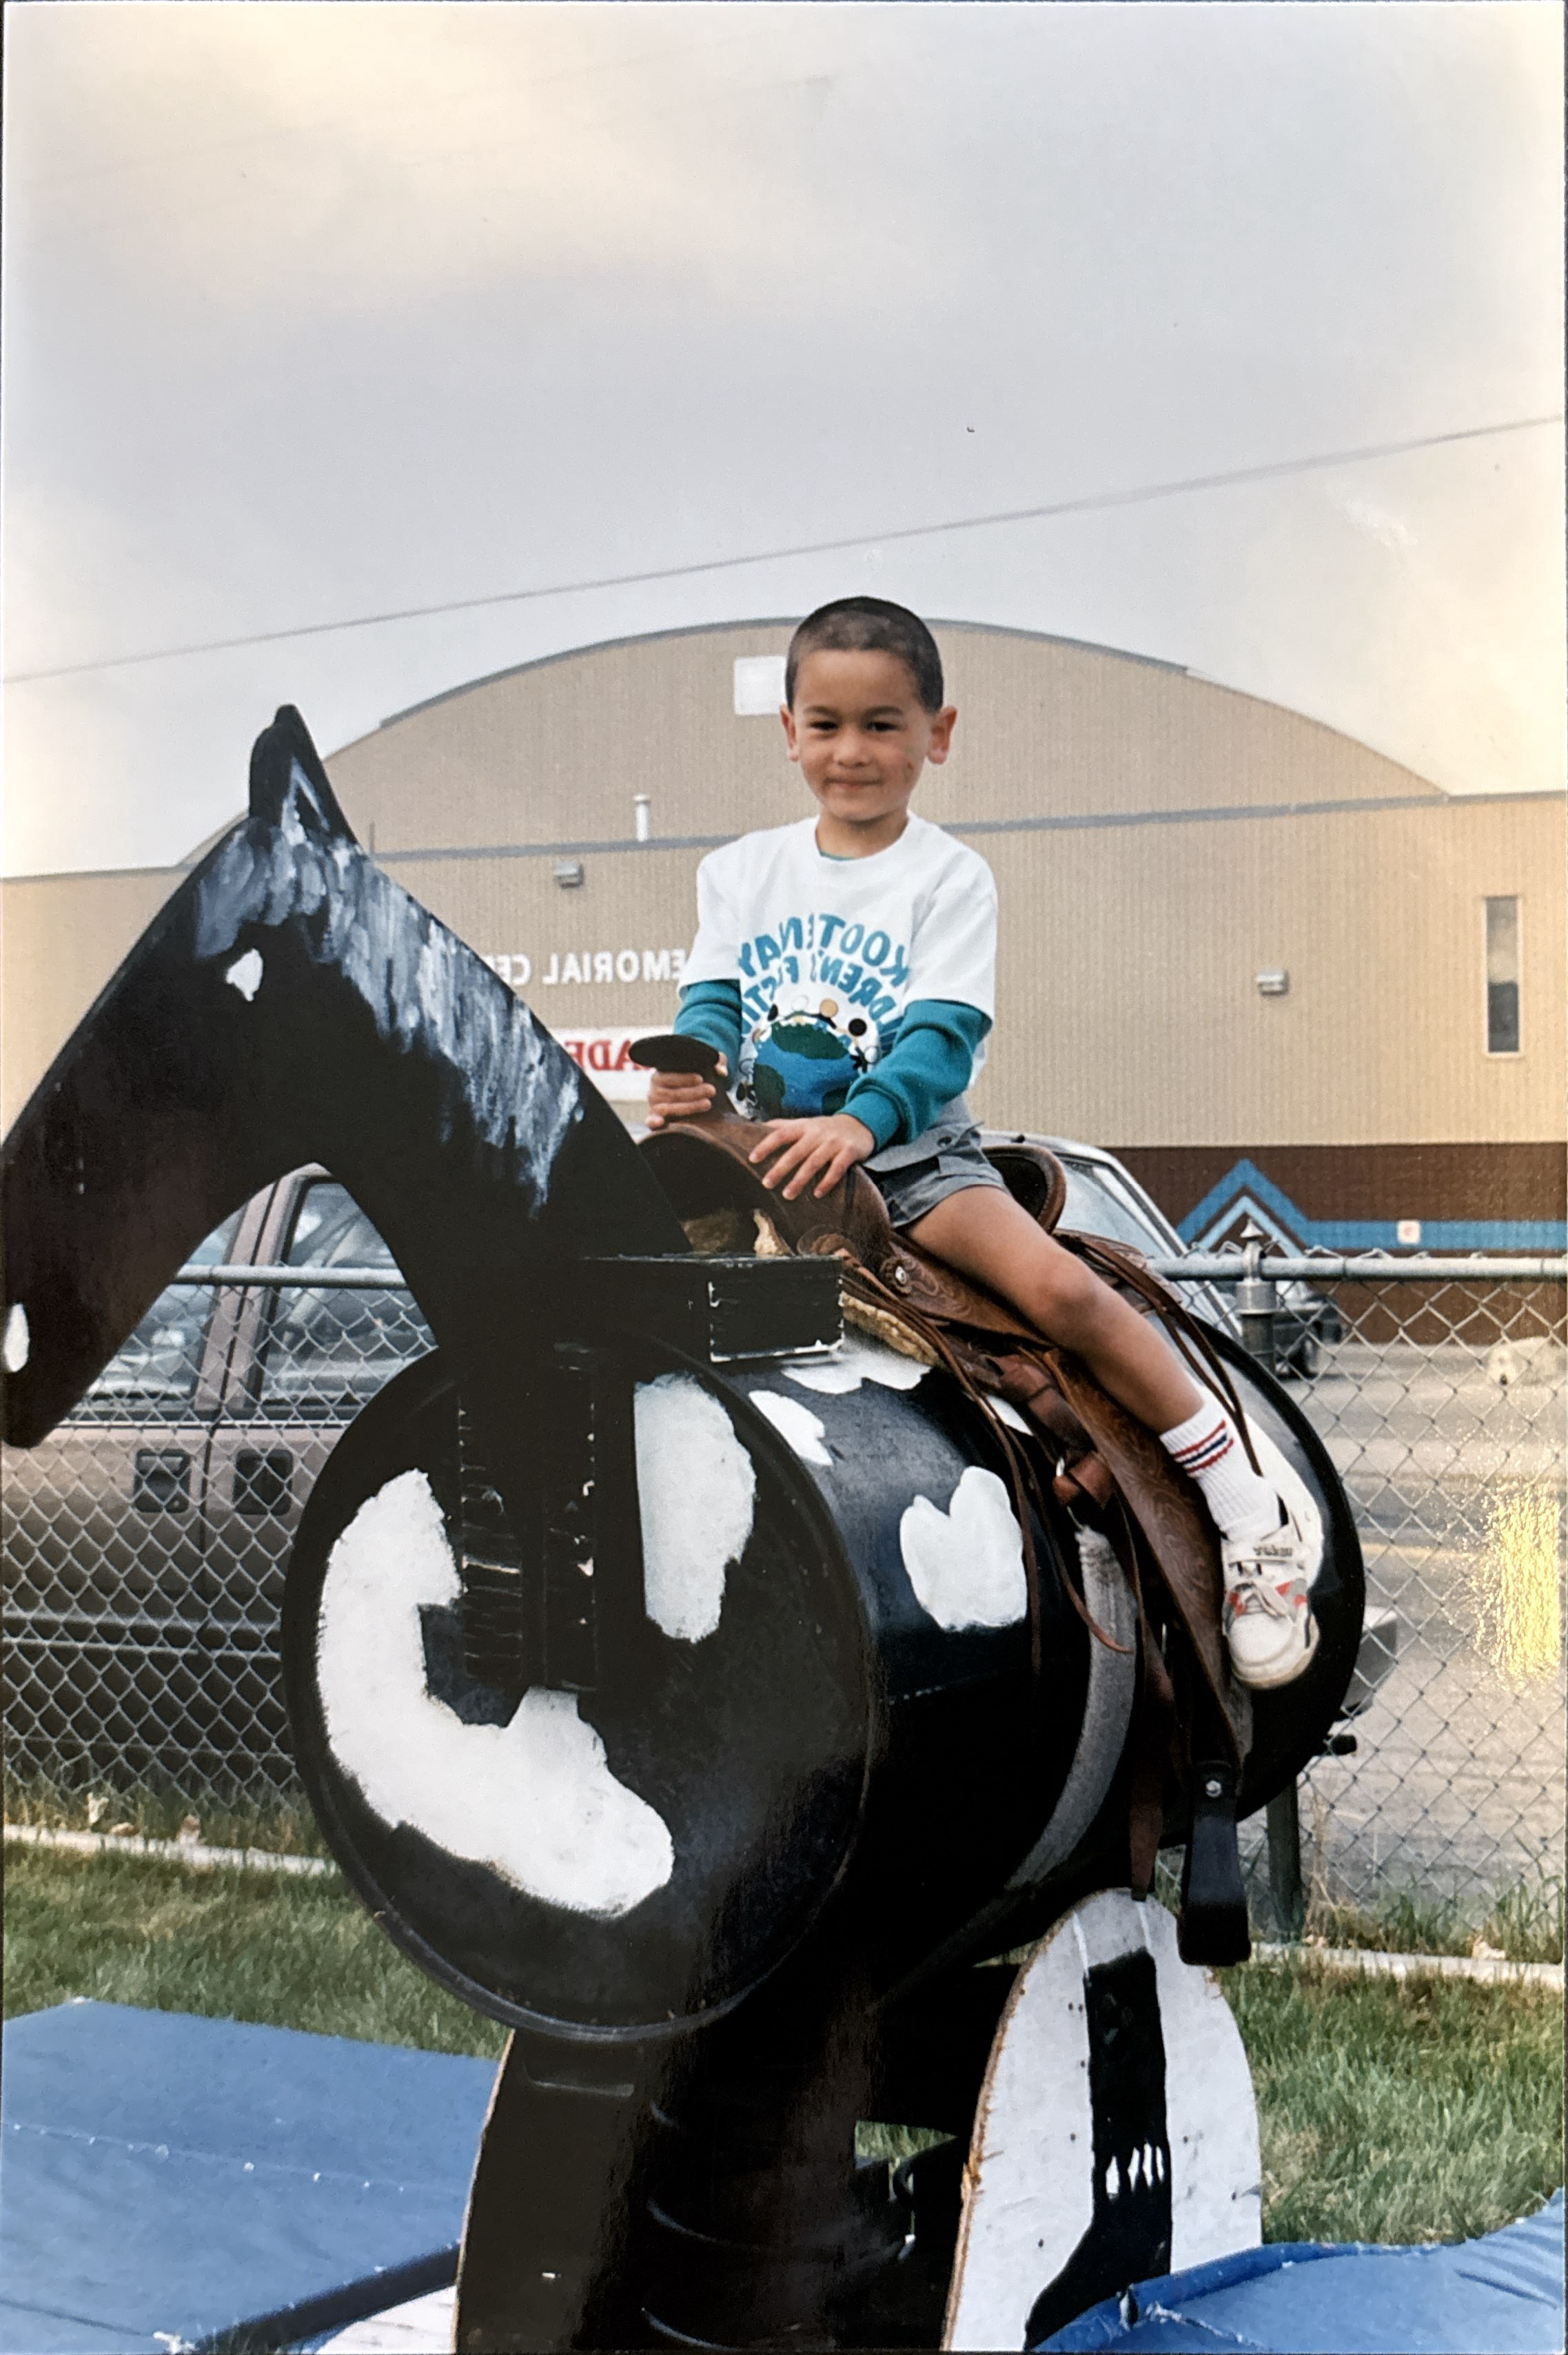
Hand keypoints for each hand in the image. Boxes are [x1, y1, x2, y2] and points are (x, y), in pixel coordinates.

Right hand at [646, 1056, 725, 1128]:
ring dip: (688, 1107)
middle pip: (672, 1093)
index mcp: (661, 1075)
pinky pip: (650, 1121)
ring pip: (668, 1107)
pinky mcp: (655, 1119)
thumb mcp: (706, 1066)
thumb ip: (716, 1062)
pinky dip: (653, 1121)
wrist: (692, 1099)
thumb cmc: (697, 1080)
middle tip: (712, 1090)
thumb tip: (722, 1071)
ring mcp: (655, 1106)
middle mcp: (654, 1090)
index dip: (684, 1078)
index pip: (669, 1076)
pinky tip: (661, 1122)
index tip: (701, 1078)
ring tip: (707, 1103)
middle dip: (693, 1092)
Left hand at [748, 1112, 875, 1199]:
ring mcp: (834, 1142)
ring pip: (814, 1162)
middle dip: (780, 1168)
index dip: (766, 1145)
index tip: (752, 1158)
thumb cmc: (827, 1128)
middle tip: (766, 1184)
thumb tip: (757, 1126)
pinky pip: (837, 1169)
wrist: (861, 1124)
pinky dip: (827, 1181)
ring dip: (800, 1179)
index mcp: (804, 1126)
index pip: (781, 1134)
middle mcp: (817, 1133)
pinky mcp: (849, 1151)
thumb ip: (784, 1126)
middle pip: (796, 1151)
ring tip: (787, 1195)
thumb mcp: (806, 1123)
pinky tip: (818, 1194)